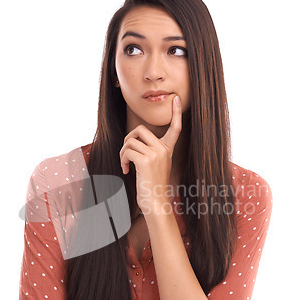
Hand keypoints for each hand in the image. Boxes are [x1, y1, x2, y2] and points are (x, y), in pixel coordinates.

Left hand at [119, 95, 181, 211]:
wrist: (155, 200)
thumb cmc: (152, 183)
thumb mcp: (155, 164)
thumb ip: (150, 150)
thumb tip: (132, 140)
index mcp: (168, 148)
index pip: (175, 127)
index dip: (176, 113)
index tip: (176, 99)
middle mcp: (164, 149)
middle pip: (140, 130)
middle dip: (128, 139)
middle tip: (126, 152)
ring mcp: (156, 154)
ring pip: (130, 141)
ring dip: (122, 153)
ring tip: (125, 164)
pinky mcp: (146, 161)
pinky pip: (127, 151)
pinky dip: (122, 160)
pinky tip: (126, 170)